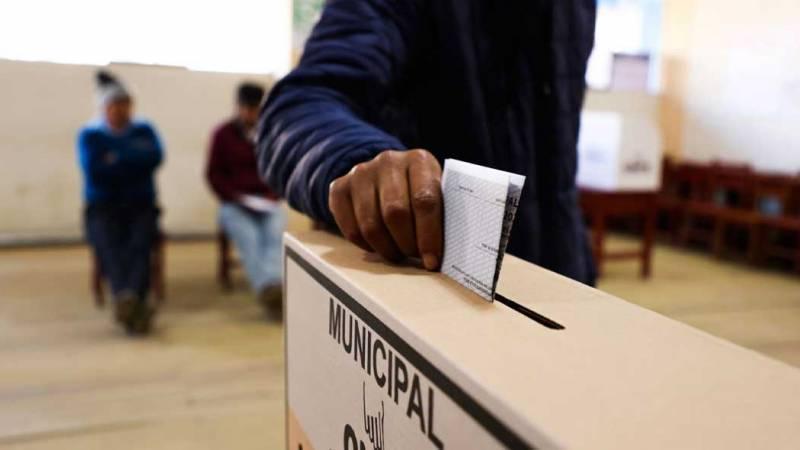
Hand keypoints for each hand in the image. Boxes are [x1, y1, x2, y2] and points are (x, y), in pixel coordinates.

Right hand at [328, 149, 442, 270]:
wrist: (387, 174)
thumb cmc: (419, 191)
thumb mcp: (438, 193)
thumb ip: (443, 215)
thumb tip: (446, 255)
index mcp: (419, 160)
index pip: (425, 200)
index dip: (428, 236)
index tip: (431, 260)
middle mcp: (389, 161)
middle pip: (395, 213)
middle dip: (406, 244)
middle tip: (413, 256)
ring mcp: (361, 172)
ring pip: (371, 225)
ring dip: (386, 248)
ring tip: (398, 254)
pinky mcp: (340, 187)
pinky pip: (350, 229)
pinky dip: (365, 245)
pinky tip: (378, 246)